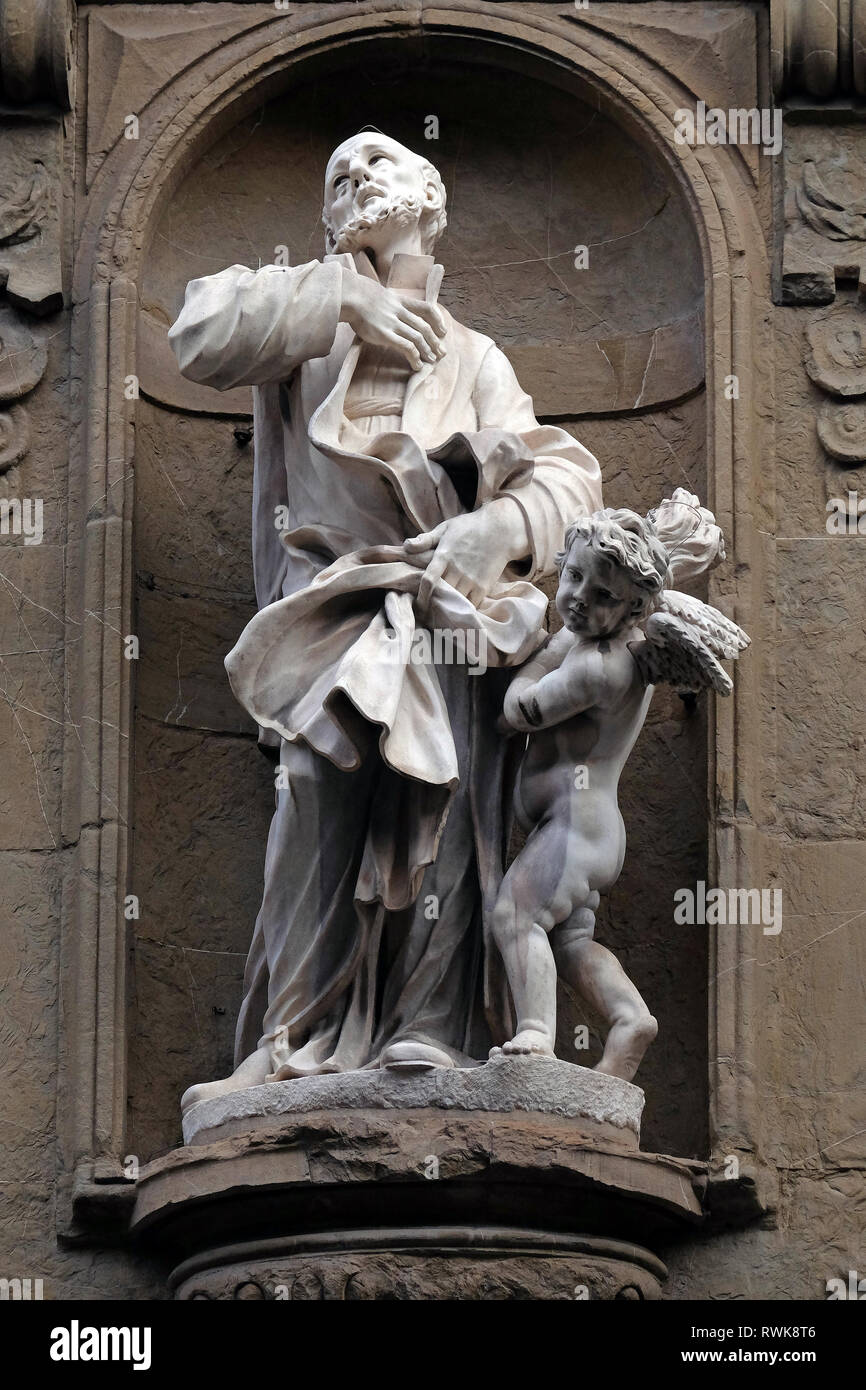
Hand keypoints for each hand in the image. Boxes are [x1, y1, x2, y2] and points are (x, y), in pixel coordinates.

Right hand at [339, 269, 446, 371]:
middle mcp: (400, 311)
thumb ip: (392, 305)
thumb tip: (396, 315)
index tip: (443, 331)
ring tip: (432, 361)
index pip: (426, 308)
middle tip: (441, 353)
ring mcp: (393, 323)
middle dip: (435, 341)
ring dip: (427, 351)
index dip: (438, 320)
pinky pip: (406, 346)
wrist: (349, 296)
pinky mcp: (385, 334)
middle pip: (424, 326)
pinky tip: (417, 365)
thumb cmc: (360, 298)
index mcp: (401, 300)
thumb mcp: (381, 296)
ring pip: (418, 337)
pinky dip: (415, 357)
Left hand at [404, 498, 529, 608]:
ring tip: (442, 613)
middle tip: (428, 611)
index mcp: (444, 556)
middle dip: (433, 604)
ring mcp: (471, 579)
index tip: (418, 604)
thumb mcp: (446, 527)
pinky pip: (471, 604)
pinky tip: (459, 609)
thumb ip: (426, 539)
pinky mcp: (484, 586)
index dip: (421, 595)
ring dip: (448, 608)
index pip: (428, 580)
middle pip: (441, 594)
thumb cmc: (470, 526)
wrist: (501, 530)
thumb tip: (406, 546)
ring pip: (455, 601)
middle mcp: (457, 570)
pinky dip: (464, 609)